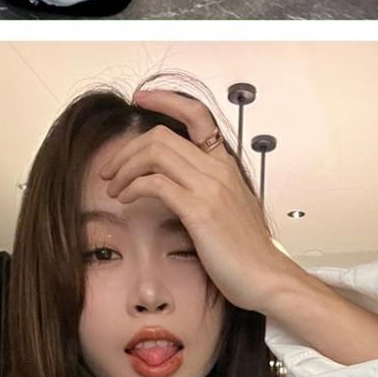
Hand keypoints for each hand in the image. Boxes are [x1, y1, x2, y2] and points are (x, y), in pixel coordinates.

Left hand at [98, 86, 282, 315]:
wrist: (268, 278)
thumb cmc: (248, 252)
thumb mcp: (230, 209)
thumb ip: (208, 191)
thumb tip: (176, 188)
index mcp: (225, 165)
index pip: (197, 114)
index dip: (165, 100)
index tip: (140, 98)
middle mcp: (218, 169)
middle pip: (162, 135)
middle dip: (127, 149)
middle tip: (109, 169)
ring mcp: (210, 187)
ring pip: (156, 152)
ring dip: (125, 167)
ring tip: (113, 187)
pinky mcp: (200, 210)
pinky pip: (156, 183)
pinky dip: (133, 186)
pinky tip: (126, 199)